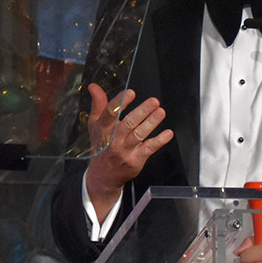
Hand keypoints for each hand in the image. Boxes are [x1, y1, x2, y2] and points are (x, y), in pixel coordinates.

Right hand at [82, 85, 172, 220]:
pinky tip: (168, 133)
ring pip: (139, 135)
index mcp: (102, 130)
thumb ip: (98, 105)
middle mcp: (113, 140)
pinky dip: (159, 141)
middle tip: (154, 101)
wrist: (103, 176)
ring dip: (151, 123)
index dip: (120, 103)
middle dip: (142, 111)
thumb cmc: (101, 146)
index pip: (110, 114)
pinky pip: (148, 149)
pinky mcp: (135, 160)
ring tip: (161, 112)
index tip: (130, 92)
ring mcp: (125, 151)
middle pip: (128, 124)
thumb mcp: (95, 125)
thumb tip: (94, 86)